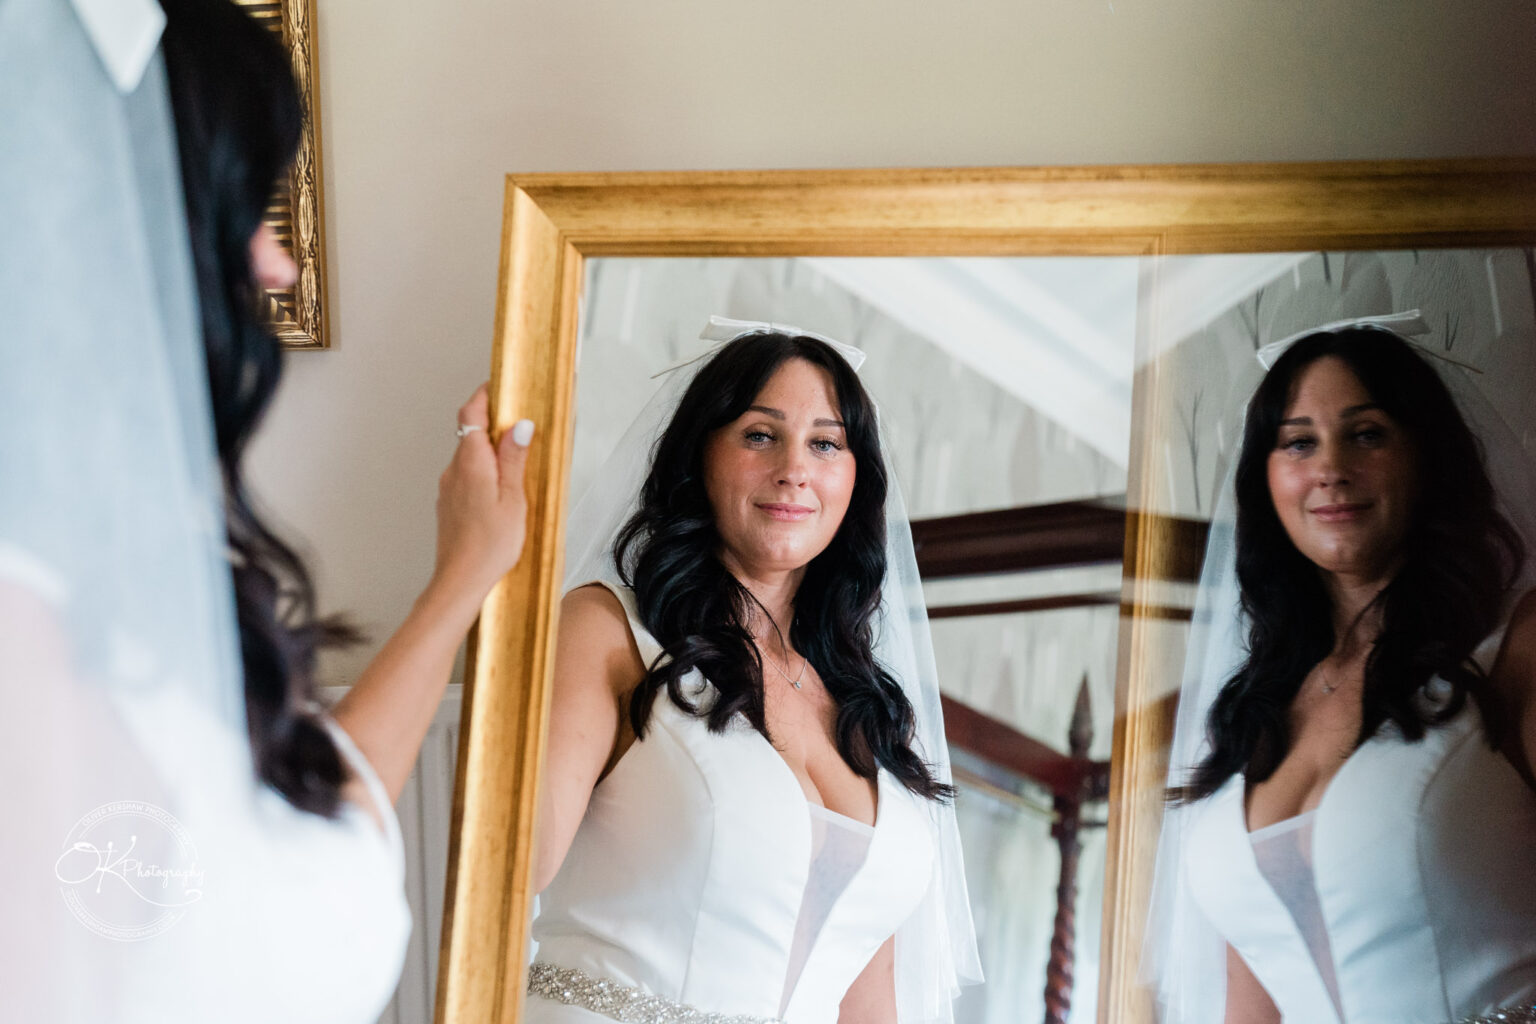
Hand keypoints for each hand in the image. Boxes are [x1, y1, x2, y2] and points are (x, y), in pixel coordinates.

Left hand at [430, 383, 533, 601]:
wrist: (460, 581)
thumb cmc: (490, 545)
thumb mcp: (514, 499)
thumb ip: (515, 459)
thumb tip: (520, 425)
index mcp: (471, 463)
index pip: (470, 415)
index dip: (484, 396)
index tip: (501, 387)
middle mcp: (454, 470)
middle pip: (470, 434)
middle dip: (493, 424)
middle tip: (520, 423)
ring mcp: (448, 488)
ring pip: (469, 457)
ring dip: (489, 451)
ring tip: (517, 461)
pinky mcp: (449, 504)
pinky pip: (466, 476)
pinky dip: (483, 472)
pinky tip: (501, 489)